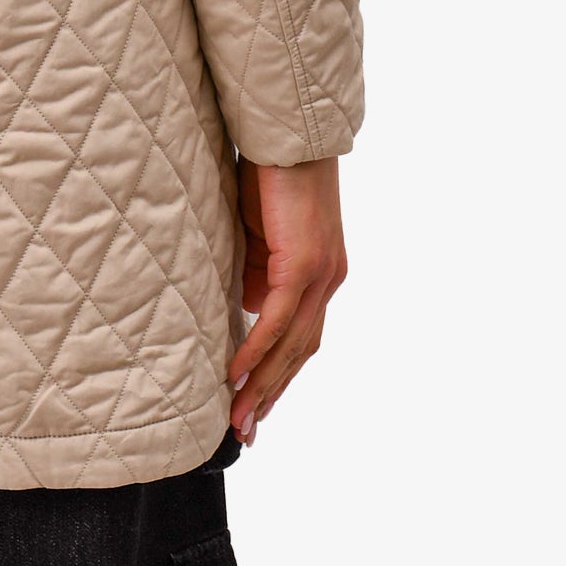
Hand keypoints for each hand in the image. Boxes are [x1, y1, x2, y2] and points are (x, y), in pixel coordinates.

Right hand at [228, 156, 347, 443]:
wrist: (289, 133)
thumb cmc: (272, 171)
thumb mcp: (260, 229)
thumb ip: (258, 267)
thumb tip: (246, 301)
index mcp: (322, 274)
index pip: (301, 337)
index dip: (278, 374)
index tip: (255, 405)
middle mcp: (328, 281)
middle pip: (299, 352)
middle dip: (270, 395)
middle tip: (245, 431)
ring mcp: (320, 275)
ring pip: (291, 345)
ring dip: (262, 385)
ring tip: (238, 418)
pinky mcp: (303, 264)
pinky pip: (278, 319)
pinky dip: (257, 349)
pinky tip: (236, 373)